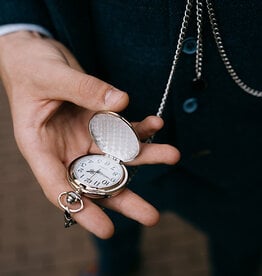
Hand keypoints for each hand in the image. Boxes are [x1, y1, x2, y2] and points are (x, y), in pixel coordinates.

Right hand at [0, 31, 179, 237]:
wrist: (35, 53)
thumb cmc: (30, 67)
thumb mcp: (51, 77)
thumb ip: (84, 89)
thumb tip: (122, 102)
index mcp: (40, 147)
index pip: (58, 187)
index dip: (82, 210)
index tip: (107, 230)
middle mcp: (65, 148)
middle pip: (95, 179)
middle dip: (125, 197)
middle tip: (152, 217)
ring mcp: (83, 135)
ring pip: (115, 154)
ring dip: (144, 156)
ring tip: (171, 155)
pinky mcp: (97, 121)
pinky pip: (121, 129)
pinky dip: (139, 128)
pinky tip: (155, 124)